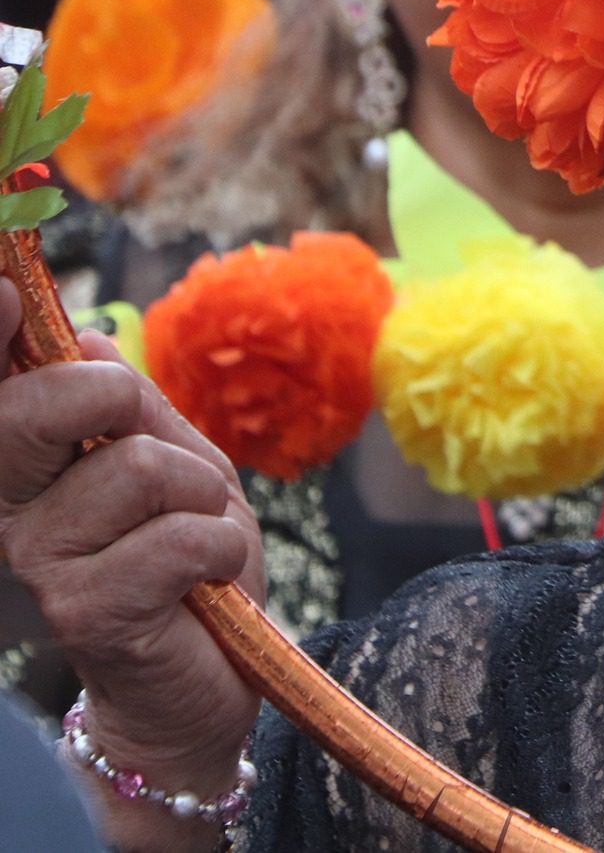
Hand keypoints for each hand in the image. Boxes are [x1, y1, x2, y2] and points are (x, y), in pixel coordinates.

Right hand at [0, 280, 263, 851]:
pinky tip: (205, 581)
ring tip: (197, 538)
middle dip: (119, 400)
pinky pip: (179, 536)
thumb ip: (129, 405)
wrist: (205, 677)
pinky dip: (219, 548)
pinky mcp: (85, 609)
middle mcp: (11, 508)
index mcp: (27, 463)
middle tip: (166, 455)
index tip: (4, 290)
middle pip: (38, 407)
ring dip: (201, 498)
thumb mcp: (175, 464)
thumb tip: (83, 337)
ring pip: (137, 468)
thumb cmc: (187, 560)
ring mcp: (41, 559)